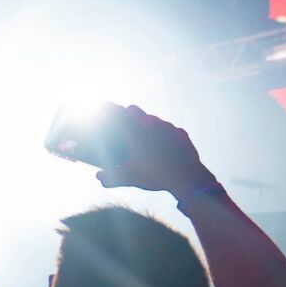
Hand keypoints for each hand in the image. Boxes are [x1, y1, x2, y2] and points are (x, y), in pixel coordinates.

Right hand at [93, 104, 216, 196]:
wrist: (187, 177)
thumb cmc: (154, 176)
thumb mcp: (128, 179)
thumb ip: (110, 178)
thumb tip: (99, 177)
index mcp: (134, 132)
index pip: (116, 112)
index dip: (106, 108)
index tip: (99, 108)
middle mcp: (150, 124)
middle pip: (133, 110)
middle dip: (125, 114)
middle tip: (121, 125)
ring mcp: (167, 126)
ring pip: (151, 119)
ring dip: (145, 125)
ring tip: (143, 139)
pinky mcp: (180, 133)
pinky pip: (168, 129)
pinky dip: (162, 135)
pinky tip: (162, 147)